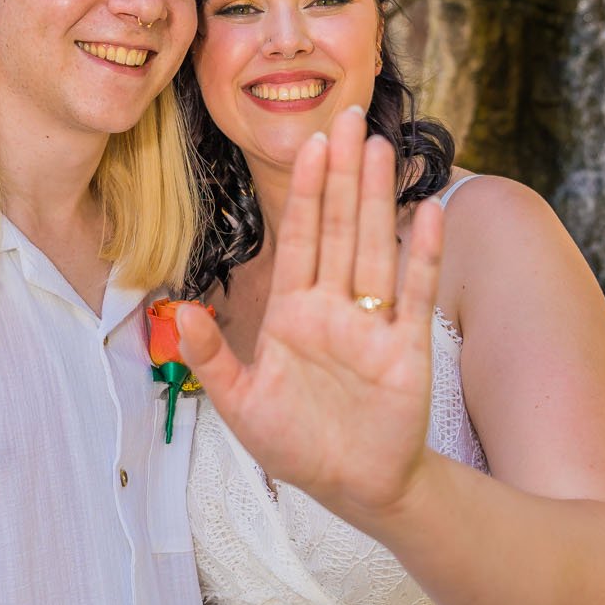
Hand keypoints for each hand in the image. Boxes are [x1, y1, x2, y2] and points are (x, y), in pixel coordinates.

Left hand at [176, 107, 443, 521]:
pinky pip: (414, 294)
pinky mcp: (406, 350)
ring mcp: (373, 325)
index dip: (305, 191)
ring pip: (374, 248)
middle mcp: (335, 309)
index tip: (308, 143)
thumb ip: (213, 358)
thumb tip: (177, 310)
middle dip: (342, 173)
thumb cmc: (299, 446)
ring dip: (377, 199)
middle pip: (339, 227)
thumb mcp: (242, 406)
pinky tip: (426, 215)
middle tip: (347, 116)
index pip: (300, 239)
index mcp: (294, 314)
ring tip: (380, 147)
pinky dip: (421, 255)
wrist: (355, 488)